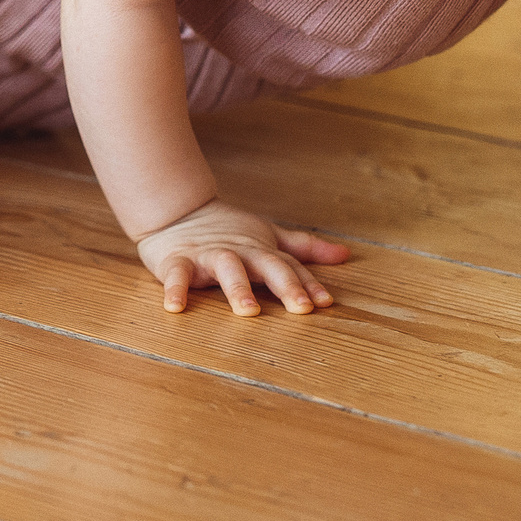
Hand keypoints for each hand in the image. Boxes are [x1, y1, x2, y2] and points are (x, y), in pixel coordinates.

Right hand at [135, 197, 349, 314]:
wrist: (176, 209)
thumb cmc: (227, 230)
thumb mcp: (268, 237)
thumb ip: (303, 248)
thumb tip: (345, 255)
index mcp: (260, 251)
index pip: (289, 267)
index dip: (308, 284)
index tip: (325, 303)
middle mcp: (239, 252)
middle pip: (265, 266)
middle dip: (284, 285)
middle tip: (301, 308)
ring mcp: (208, 255)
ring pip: (226, 269)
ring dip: (238, 288)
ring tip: (248, 311)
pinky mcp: (177, 260)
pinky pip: (177, 274)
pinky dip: (175, 289)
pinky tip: (175, 307)